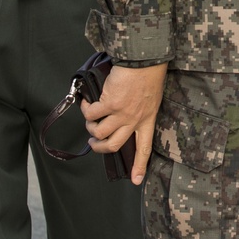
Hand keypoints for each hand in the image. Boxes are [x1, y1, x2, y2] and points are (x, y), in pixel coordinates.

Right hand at [81, 62, 167, 184]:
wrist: (145, 58)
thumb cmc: (150, 72)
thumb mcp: (152, 96)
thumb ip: (140, 109)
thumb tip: (124, 114)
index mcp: (147, 118)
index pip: (144, 147)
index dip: (139, 165)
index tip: (136, 180)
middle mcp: (134, 119)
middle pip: (114, 145)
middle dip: (100, 148)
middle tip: (94, 142)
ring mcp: (121, 113)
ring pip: (100, 133)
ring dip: (91, 129)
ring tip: (89, 121)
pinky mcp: (109, 103)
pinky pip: (91, 114)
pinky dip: (86, 110)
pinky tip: (86, 103)